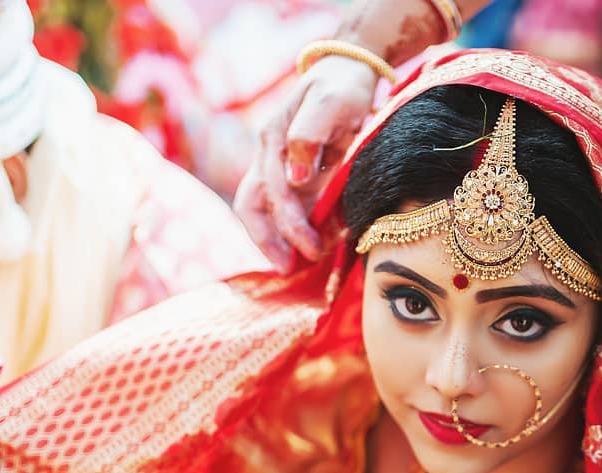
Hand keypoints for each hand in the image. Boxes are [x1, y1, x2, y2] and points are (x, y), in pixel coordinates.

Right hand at [234, 56, 378, 272]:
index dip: (289, 224)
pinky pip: (287, 211)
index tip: (311, 247)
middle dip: (268, 242)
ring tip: (304, 264)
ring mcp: (279, 170)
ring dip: (281, 242)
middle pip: (251, 207)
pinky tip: (319, 246)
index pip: (270, 192)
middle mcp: (269, 158)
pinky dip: (299, 232)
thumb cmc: (342, 87)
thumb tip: (294, 177)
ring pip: (264, 213)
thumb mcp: (331, 103)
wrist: (349, 75)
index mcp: (272, 141)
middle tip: (290, 269)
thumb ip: (308, 135)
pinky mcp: (295, 179)